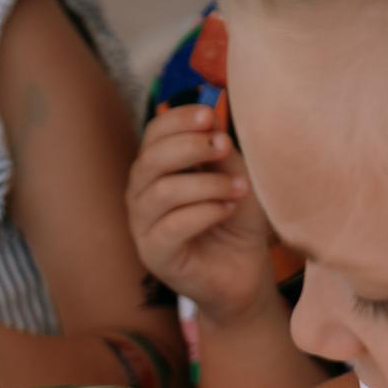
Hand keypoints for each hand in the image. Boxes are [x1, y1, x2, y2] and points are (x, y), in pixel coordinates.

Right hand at [127, 103, 276, 325]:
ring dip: (206, 184)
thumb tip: (210, 121)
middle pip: (150, 160)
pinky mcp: (154, 256)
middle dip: (190, 147)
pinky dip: (205, 212)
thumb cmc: (237, 221)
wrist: (245, 272)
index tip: (210, 115)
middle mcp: (142, 195)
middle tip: (225, 147)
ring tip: (238, 187)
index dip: (178, 119)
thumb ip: (219, 152)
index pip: (153, 134)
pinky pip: (172, 226)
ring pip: (162, 192)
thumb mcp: (234, 176)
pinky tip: (227, 210)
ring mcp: (143, 227)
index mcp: (157, 170)